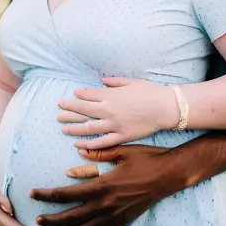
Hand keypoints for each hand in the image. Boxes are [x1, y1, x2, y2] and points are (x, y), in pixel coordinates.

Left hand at [30, 144, 177, 225]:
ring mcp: (115, 215)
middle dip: (52, 219)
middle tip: (37, 219)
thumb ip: (98, 153)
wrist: (169, 174)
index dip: (48, 195)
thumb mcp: (122, 151)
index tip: (33, 193)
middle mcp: (106, 204)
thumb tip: (77, 153)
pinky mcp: (124, 221)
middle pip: (71, 216)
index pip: (67, 193)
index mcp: (102, 185)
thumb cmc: (146, 158)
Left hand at [57, 77, 178, 149]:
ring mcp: (114, 125)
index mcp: (111, 95)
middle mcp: (109, 110)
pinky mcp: (121, 137)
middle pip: (83, 110)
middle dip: (69, 109)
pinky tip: (78, 144)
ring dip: (73, 127)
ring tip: (63, 127)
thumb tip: (102, 81)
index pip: (88, 95)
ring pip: (88, 128)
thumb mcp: (131, 82)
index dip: (78, 95)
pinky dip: (88, 144)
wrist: (165, 107)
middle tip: (59, 109)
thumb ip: (114, 81)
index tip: (72, 95)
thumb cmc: (150, 92)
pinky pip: (101, 142)